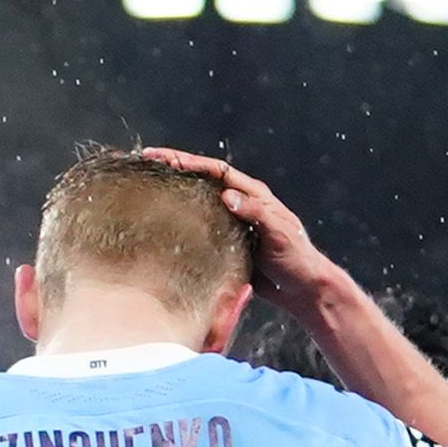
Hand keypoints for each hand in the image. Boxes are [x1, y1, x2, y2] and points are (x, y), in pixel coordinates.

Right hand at [132, 146, 332, 304]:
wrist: (302, 289)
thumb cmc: (296, 259)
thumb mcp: (279, 232)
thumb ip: (255, 213)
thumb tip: (226, 195)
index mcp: (253, 194)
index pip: (215, 171)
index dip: (188, 161)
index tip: (162, 157)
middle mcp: (239, 205)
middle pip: (201, 181)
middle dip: (174, 170)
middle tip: (146, 164)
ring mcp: (230, 224)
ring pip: (197, 203)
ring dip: (174, 194)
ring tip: (147, 188)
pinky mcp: (225, 244)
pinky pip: (199, 230)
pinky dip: (181, 223)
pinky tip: (162, 226)